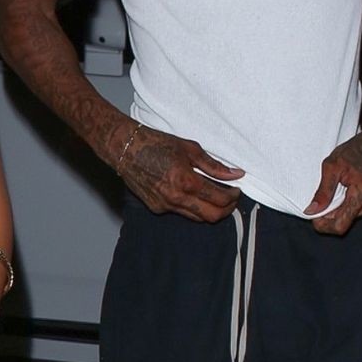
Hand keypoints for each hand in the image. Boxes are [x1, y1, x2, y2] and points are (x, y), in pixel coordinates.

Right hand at [117, 125, 243, 222]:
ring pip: (197, 218)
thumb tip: (236, 174)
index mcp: (186, 181)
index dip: (233, 197)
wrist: (125, 149)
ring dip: (210, 210)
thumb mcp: (190, 149)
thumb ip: (214, 166)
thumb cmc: (156, 143)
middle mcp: (176, 198)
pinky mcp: (156, 208)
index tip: (236, 190)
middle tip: (231, 199)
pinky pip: (181, 212)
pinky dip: (192, 206)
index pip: (219, 199)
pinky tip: (192, 193)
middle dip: (226, 210)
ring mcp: (165, 205)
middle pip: (211, 216)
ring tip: (214, 196)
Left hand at [304, 131, 361, 234]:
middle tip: (324, 195)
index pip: (340, 226)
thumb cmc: (359, 150)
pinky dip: (347, 203)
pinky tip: (347, 188)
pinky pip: (357, 210)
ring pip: (349, 217)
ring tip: (339, 187)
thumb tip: (312, 210)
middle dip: (330, 213)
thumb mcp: (333, 165)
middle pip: (343, 222)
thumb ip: (323, 191)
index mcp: (361, 195)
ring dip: (339, 207)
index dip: (323, 225)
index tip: (314, 216)